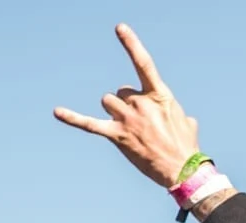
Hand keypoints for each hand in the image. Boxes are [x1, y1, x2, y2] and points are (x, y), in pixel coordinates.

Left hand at [54, 25, 201, 187]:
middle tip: (141, 125)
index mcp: (160, 96)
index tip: (119, 28)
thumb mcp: (187, 124)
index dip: (131, 45)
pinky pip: (90, 124)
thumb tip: (184, 120)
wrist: (183, 171)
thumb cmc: (187, 148)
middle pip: (120, 92)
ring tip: (129, 131)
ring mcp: (127, 119)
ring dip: (115, 113)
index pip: (143, 64)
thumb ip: (180, 115)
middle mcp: (141, 103)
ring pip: (108, 103)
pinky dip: (73, 118)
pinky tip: (57, 112)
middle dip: (126, 105)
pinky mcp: (117, 135)